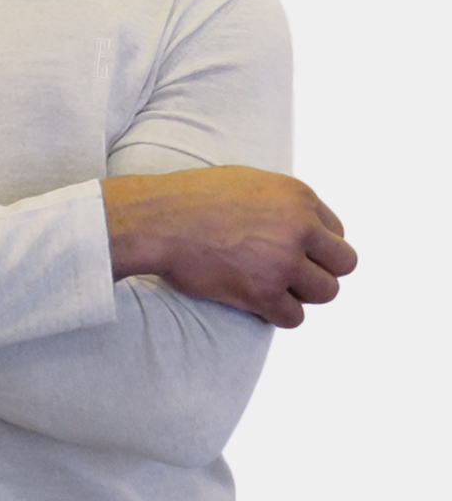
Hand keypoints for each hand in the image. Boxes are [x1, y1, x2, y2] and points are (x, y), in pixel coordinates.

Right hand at [101, 166, 356, 327]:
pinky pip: (294, 317)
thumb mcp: (248, 183)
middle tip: (289, 275)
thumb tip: (299, 224)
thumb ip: (281, 203)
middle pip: (343, 264)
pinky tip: (258, 304)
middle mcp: (299, 227)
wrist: (157, 221)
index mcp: (298, 196)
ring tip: (273, 289)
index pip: (337, 231)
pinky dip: (279, 315)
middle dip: (319, 271)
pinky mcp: (262, 292)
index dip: (316, 247)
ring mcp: (282, 261)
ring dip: (302, 295)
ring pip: (325, 293)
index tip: (294, 253)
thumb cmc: (190, 200)